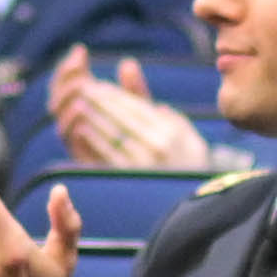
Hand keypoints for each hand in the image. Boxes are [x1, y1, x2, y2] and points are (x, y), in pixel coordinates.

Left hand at [47, 52, 214, 174]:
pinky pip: (109, 155)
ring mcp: (144, 163)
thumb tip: (135, 77)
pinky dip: (94, 140)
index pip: (136, 106)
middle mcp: (158, 145)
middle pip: (121, 117)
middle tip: (83, 89)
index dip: (114, 94)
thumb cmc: (188, 160)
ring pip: (112, 134)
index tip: (99, 86)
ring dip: (93, 117)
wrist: (197, 200)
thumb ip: (159, 108)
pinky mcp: (132, 179)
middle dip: (100, 101)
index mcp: (170, 130)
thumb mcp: (181, 129)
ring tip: (78, 104)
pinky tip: (83, 129)